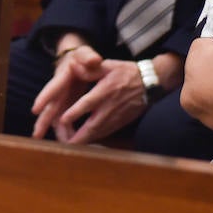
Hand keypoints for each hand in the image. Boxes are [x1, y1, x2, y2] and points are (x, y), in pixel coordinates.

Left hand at [32, 46, 147, 142]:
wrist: (149, 83)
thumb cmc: (126, 72)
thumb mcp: (108, 65)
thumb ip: (90, 69)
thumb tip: (74, 67)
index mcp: (104, 91)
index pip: (87, 104)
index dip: (74, 113)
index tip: (62, 120)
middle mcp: (109, 108)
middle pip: (91, 127)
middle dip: (77, 137)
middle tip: (64, 144)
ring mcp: (115, 118)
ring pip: (98, 134)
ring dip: (84, 141)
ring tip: (69, 146)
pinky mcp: (120, 123)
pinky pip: (105, 134)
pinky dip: (93, 139)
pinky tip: (83, 142)